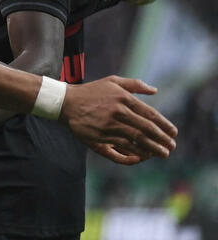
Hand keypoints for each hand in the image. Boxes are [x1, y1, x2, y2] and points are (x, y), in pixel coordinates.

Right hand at [61, 76, 176, 164]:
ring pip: (135, 141)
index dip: (165, 126)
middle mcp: (117, 113)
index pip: (151, 115)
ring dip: (151, 149)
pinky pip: (118, 149)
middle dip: (162, 140)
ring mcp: (107, 127)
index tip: (174, 134)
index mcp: (123, 99)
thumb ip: (135, 84)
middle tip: (171, 147)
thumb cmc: (92, 91)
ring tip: (162, 154)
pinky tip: (140, 157)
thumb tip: (155, 91)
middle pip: (146, 130)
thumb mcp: (113, 81)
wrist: (65, 102)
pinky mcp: (97, 139)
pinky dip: (131, 155)